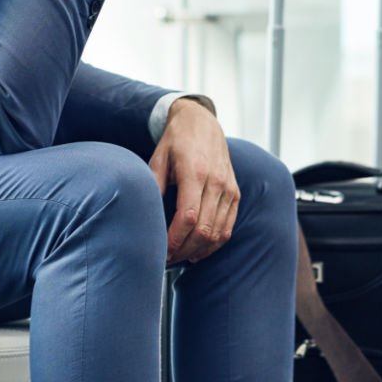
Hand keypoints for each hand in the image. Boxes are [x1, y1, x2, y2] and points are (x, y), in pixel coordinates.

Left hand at [148, 99, 238, 263]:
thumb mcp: (158, 157)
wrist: (203, 122)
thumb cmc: (176, 140)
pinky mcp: (235, 193)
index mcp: (195, 172)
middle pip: (204, 229)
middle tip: (166, 259)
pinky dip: (214, 244)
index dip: (174, 239)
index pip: (188, 217)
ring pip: (217, 233)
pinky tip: (198, 251)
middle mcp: (216, 182)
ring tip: (179, 257)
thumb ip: (154, 185)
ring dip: (198, 250)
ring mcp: (229, 189)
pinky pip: (228, 227)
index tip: (161, 250)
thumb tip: (146, 215)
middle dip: (183, 250)